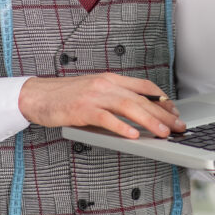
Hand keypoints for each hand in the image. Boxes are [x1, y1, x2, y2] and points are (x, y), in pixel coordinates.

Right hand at [18, 73, 184, 138]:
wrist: (38, 95)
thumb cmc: (65, 96)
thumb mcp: (95, 91)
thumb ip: (114, 99)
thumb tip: (139, 114)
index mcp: (110, 79)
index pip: (144, 86)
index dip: (163, 99)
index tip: (175, 111)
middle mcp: (105, 84)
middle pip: (141, 98)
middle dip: (163, 113)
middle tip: (177, 126)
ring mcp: (94, 96)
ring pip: (129, 106)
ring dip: (149, 120)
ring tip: (163, 132)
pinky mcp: (82, 109)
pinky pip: (106, 118)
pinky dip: (121, 127)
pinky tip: (133, 135)